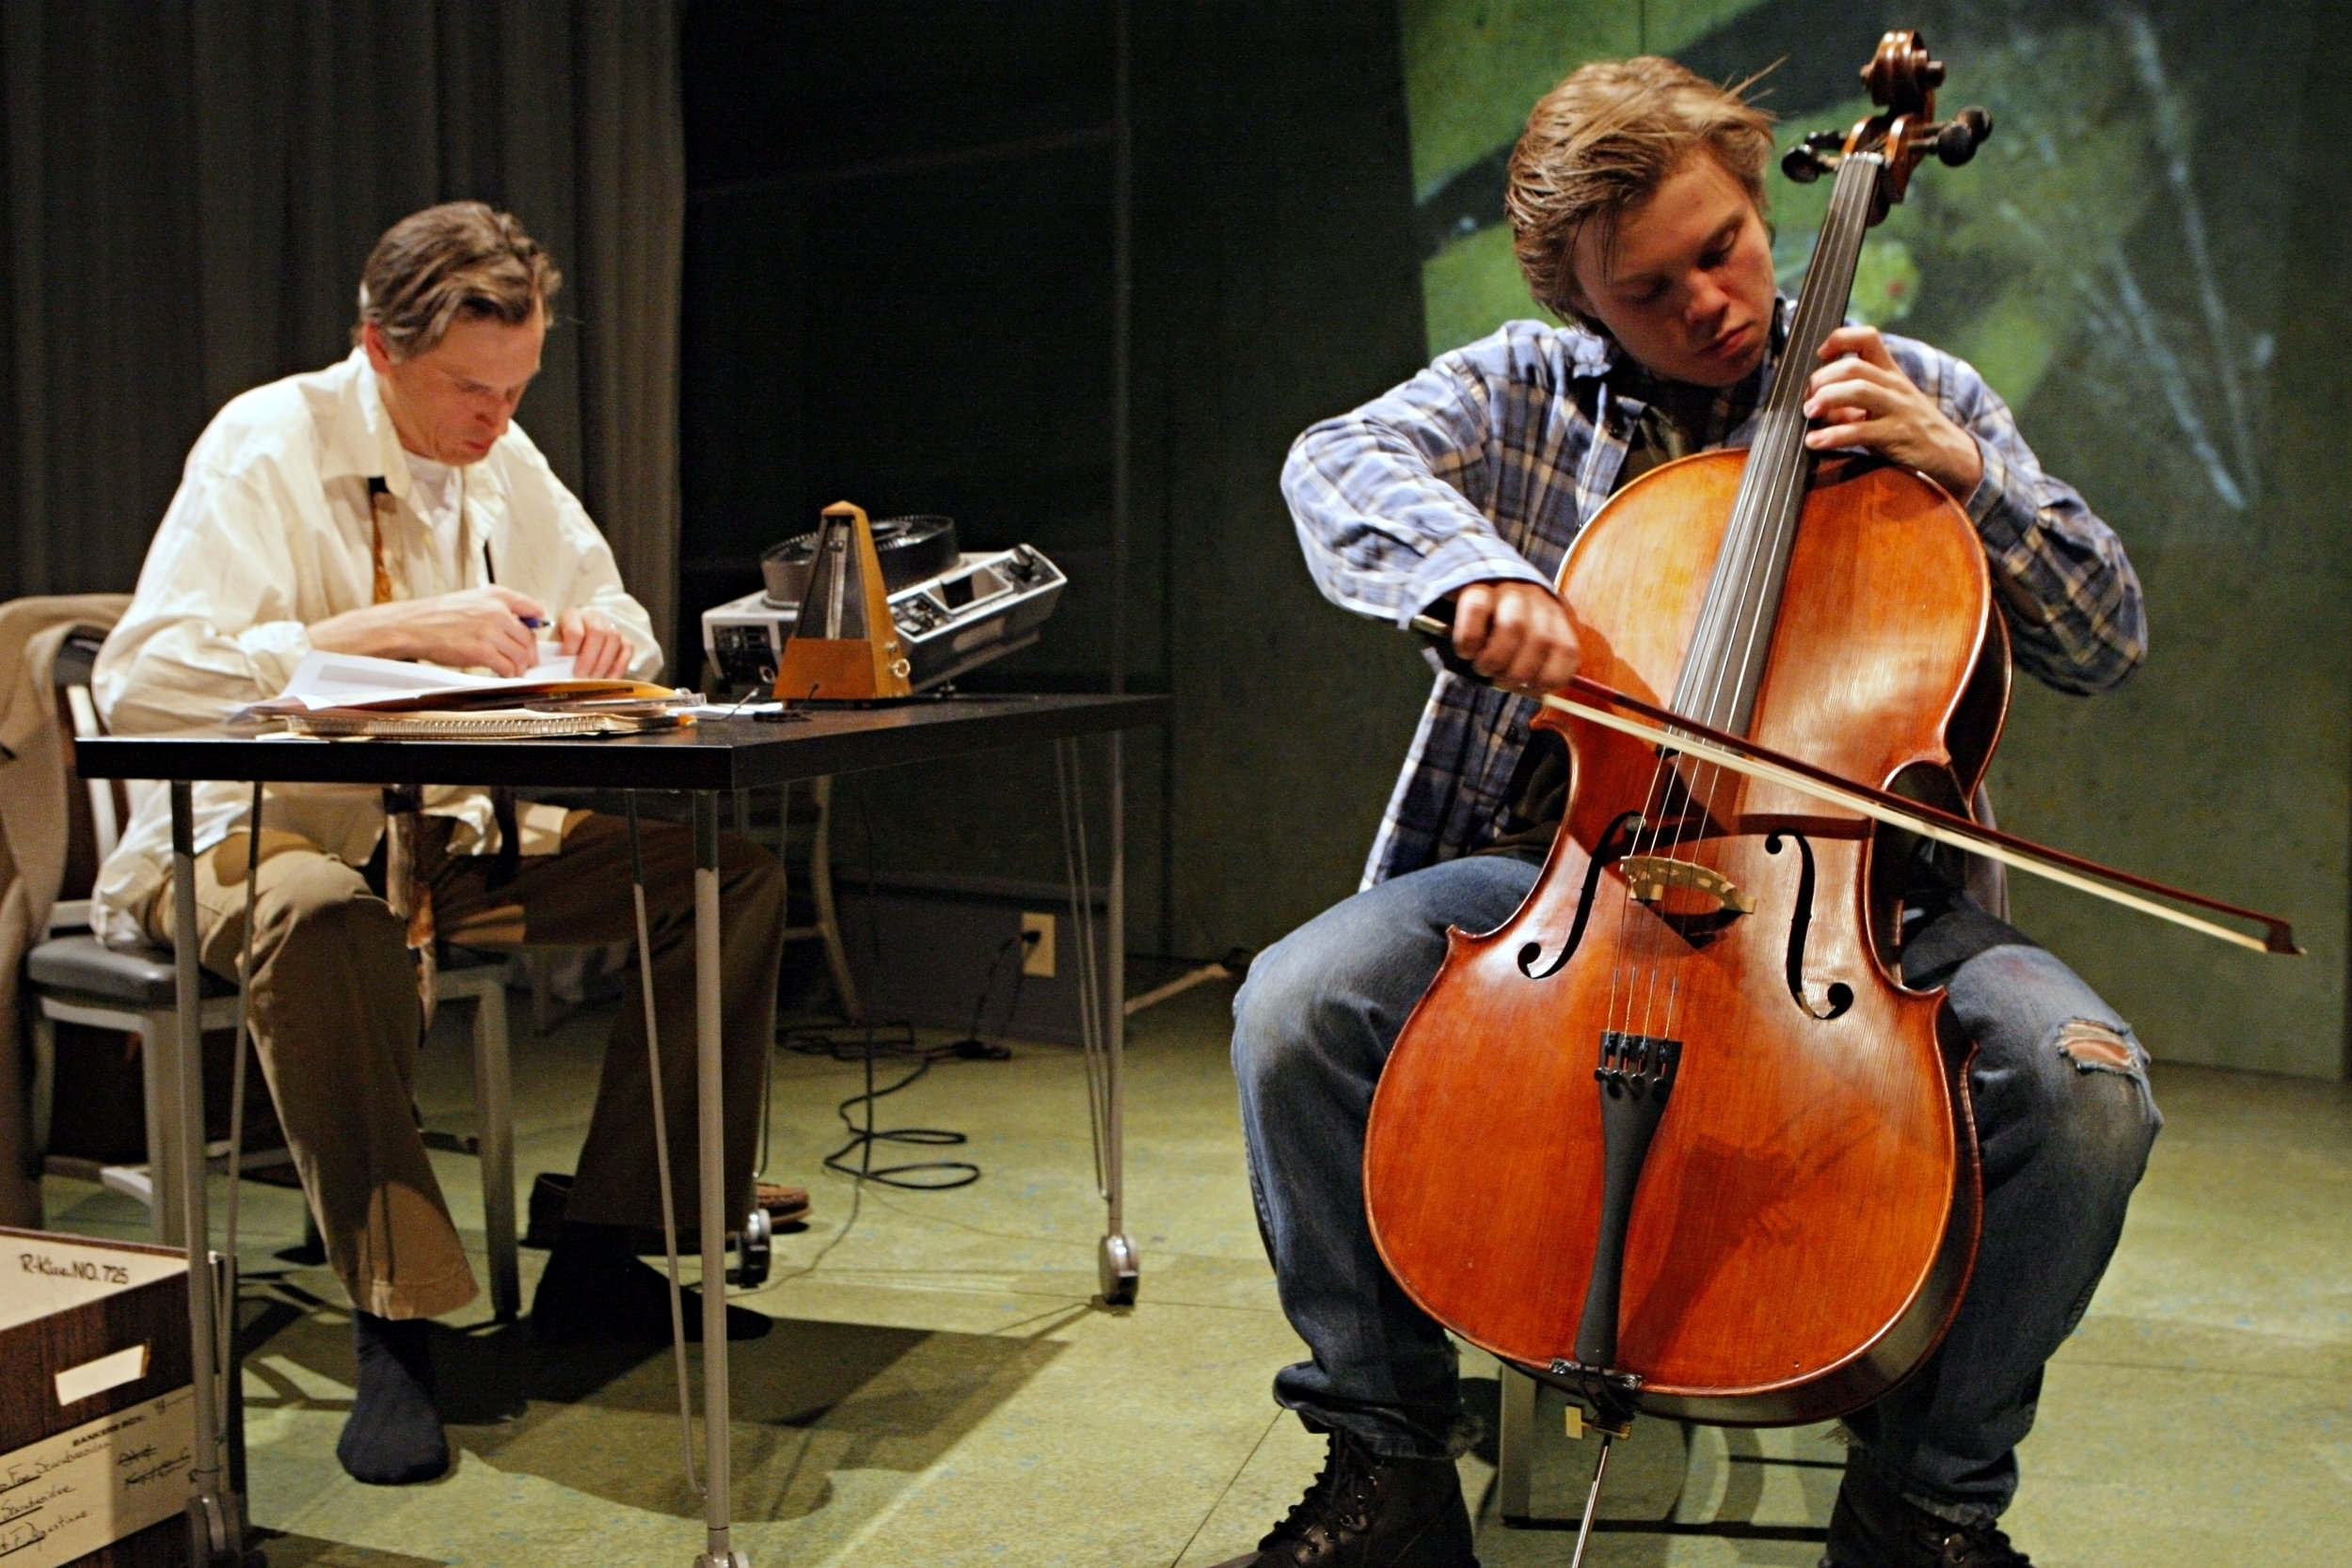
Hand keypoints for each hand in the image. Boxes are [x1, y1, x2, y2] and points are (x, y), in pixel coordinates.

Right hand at [310, 586, 548, 677]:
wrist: (411, 625)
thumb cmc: (437, 615)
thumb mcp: (471, 599)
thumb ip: (497, 607)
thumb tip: (521, 622)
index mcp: (496, 595)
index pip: (534, 609)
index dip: (538, 626)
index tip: (534, 637)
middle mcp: (497, 610)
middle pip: (529, 637)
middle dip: (530, 653)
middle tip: (527, 662)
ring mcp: (490, 631)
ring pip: (521, 655)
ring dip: (520, 667)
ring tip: (513, 671)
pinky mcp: (481, 651)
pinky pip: (507, 667)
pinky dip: (508, 674)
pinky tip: (501, 674)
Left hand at [558, 607, 633, 679]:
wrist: (574, 642)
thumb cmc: (560, 646)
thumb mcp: (552, 645)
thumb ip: (552, 654)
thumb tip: (551, 671)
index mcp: (571, 615)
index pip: (575, 629)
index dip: (571, 647)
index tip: (565, 661)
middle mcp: (592, 617)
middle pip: (598, 632)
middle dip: (589, 658)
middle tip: (581, 675)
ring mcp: (609, 626)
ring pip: (614, 638)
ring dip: (604, 662)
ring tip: (594, 677)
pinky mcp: (622, 638)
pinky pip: (628, 648)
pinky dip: (620, 665)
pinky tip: (611, 678)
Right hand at [1451, 580, 1580, 694]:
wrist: (1474, 572)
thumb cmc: (1499, 622)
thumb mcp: (1524, 638)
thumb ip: (1531, 662)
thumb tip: (1530, 692)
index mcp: (1554, 617)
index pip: (1566, 650)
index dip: (1551, 677)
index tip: (1532, 689)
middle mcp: (1536, 601)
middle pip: (1540, 642)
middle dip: (1518, 672)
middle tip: (1499, 679)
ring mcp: (1508, 590)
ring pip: (1513, 626)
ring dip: (1495, 658)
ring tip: (1482, 667)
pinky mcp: (1477, 586)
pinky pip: (1476, 611)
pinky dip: (1469, 640)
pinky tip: (1465, 651)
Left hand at [1804, 325, 1983, 499]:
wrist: (1949, 454)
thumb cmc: (1908, 428)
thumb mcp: (1881, 408)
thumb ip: (1848, 405)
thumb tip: (1811, 406)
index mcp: (1889, 373)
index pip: (1867, 338)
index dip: (1840, 339)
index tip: (1820, 354)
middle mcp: (1894, 385)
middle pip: (1854, 366)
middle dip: (1822, 379)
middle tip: (1807, 397)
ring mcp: (1898, 408)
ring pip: (1859, 390)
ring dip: (1827, 398)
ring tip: (1808, 412)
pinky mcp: (1898, 434)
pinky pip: (1861, 431)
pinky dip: (1833, 436)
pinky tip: (1815, 442)